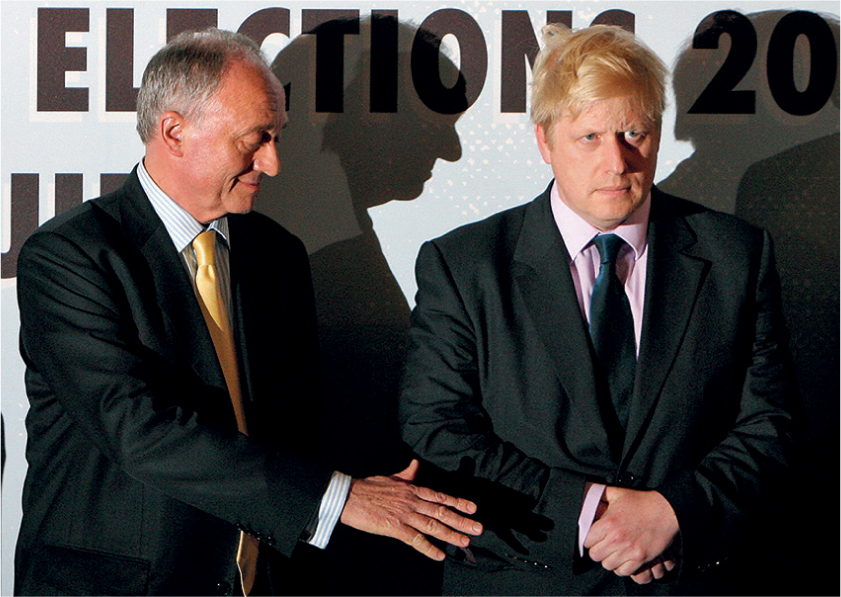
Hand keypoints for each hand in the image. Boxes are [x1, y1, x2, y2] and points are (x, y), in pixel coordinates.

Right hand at [340, 459, 483, 560]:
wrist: (350, 495)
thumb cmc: (368, 486)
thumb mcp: (391, 477)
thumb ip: (406, 474)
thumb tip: (415, 465)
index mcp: (412, 490)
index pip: (440, 497)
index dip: (458, 502)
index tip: (473, 508)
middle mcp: (413, 502)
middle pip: (442, 512)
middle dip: (462, 520)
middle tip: (478, 527)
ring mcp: (405, 515)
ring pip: (433, 526)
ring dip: (451, 534)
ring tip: (466, 541)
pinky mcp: (395, 527)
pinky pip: (416, 540)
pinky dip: (429, 548)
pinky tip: (440, 555)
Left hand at [584, 486, 678, 579]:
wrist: (666, 510)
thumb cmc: (642, 502)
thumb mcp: (618, 493)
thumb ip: (599, 493)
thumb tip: (584, 490)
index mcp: (608, 523)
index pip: (587, 541)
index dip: (590, 539)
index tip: (595, 537)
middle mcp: (617, 538)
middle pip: (595, 555)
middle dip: (598, 550)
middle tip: (604, 545)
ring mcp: (629, 550)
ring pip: (608, 565)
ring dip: (609, 559)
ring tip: (614, 551)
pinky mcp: (641, 558)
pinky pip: (624, 571)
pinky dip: (622, 567)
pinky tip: (624, 558)